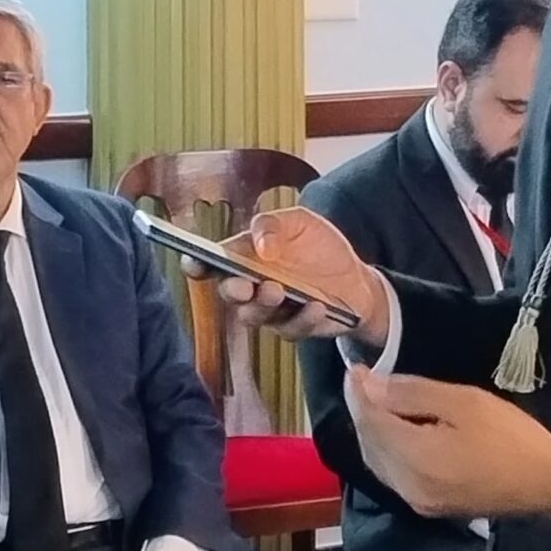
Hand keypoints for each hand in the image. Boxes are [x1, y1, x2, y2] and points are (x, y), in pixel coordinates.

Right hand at [190, 208, 390, 346]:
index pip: (212, 262)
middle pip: (229, 293)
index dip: (197, 264)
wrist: (356, 278)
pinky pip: (290, 328)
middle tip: (244, 284)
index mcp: (245, 257)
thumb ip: (274, 225)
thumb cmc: (320, 246)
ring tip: (278, 290)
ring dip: (262, 305)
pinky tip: (316, 304)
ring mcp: (270, 311)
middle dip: (232, 289)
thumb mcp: (300, 222)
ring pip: (253, 315)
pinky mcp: (293, 327)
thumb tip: (261, 246)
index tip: (194, 262)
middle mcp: (250, 287)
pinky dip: (303, 317)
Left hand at [346, 369, 550, 526]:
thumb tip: (369, 385)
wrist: (547, 484)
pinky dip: (387, 450)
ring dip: (372, 431)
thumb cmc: (511, 437)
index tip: (354, 368)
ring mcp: (417, 501)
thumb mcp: (465, 402)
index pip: (370, 422)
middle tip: (363, 380)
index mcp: (415, 459)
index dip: (358, 393)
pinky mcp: (429, 507)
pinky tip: (396, 431)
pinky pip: (394, 475)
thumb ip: (413, 393)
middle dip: (362, 411)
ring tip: (376, 401)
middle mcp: (407, 486)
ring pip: (378, 461)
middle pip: (369, 444)